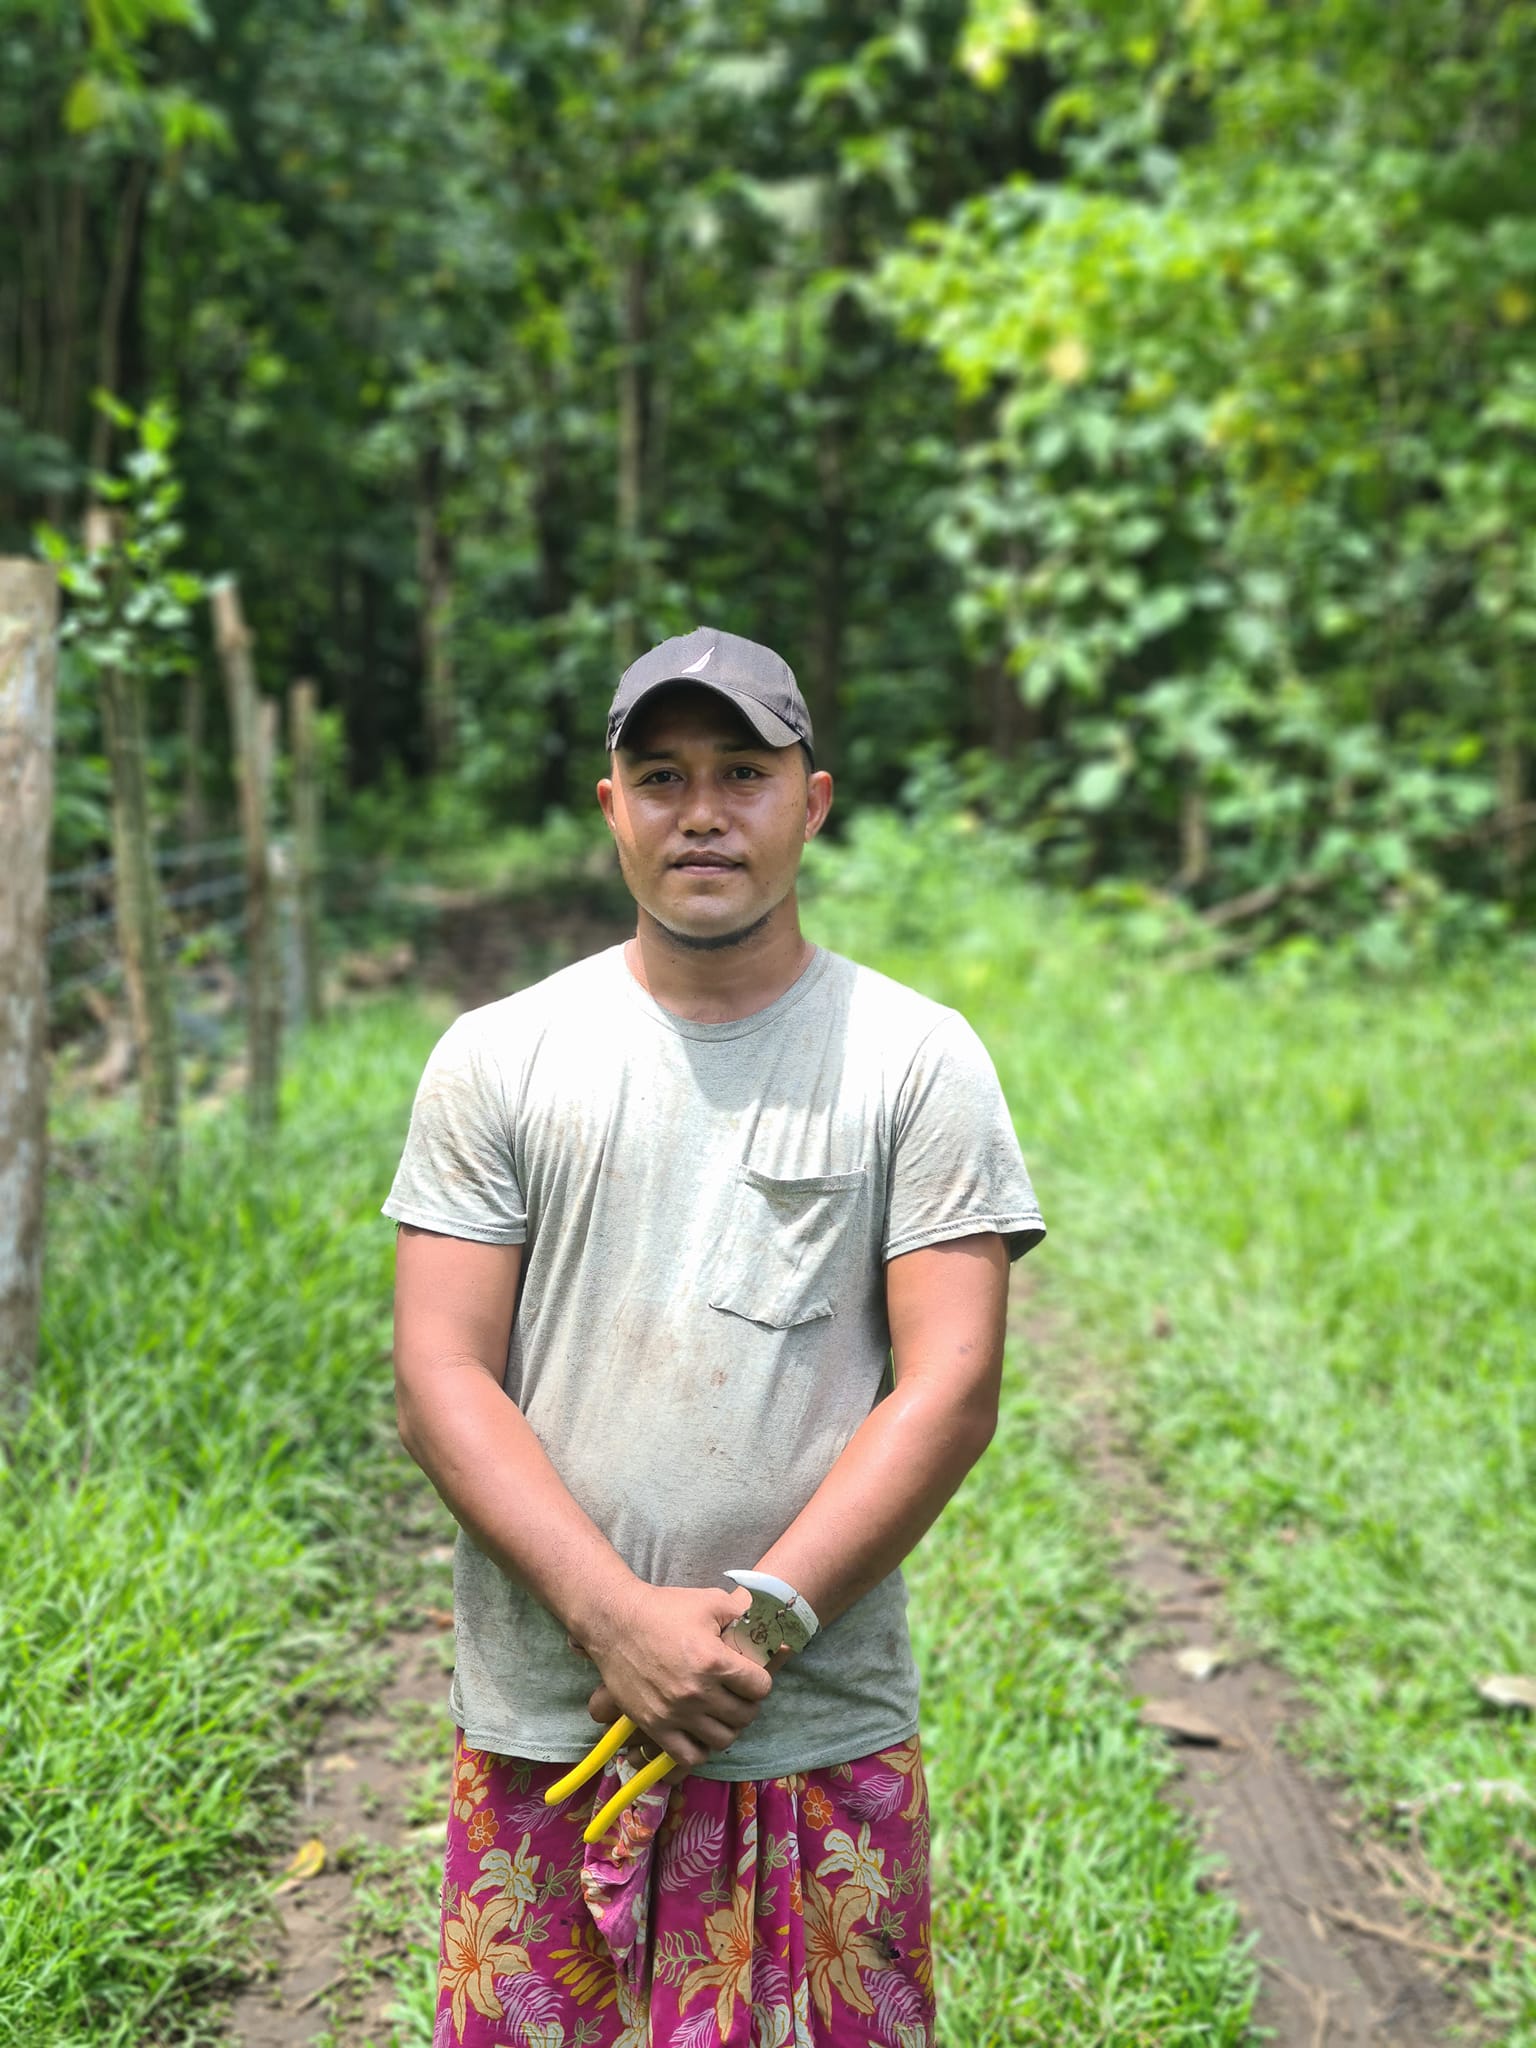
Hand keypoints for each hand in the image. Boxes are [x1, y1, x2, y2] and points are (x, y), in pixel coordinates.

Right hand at [577, 1582, 769, 1768]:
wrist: (616, 1622)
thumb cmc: (664, 1608)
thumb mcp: (711, 1601)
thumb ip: (742, 1617)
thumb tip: (767, 1631)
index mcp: (714, 1661)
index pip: (760, 1687)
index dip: (759, 1680)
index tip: (750, 1676)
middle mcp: (697, 1692)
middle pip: (745, 1716)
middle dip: (747, 1704)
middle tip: (738, 1694)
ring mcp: (675, 1713)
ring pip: (722, 1740)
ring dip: (727, 1727)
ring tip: (720, 1712)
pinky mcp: (654, 1726)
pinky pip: (689, 1756)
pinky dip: (700, 1748)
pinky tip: (699, 1730)